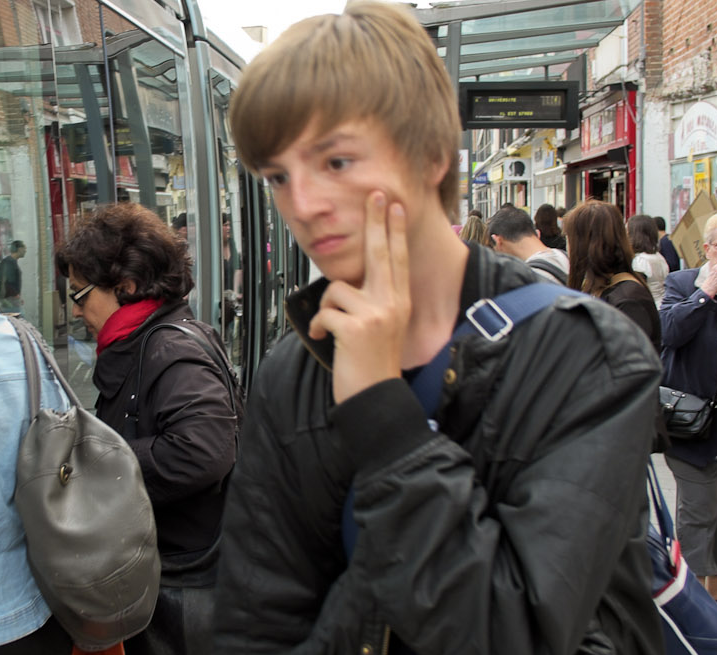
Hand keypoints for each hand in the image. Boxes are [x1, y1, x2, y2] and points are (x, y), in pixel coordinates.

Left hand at [309, 192, 410, 402]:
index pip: (398, 258)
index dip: (394, 230)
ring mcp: (376, 314)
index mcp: (399, 302)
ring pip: (337, 288)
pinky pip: (324, 312)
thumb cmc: (373, 363)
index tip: (393, 205)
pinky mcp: (355, 328)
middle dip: (376, 220)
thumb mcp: (384, 326)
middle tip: (375, 195)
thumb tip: (351, 281)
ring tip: (331, 327)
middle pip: (381, 252)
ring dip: (326, 308)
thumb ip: (376, 300)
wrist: (375, 396)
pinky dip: (317, 325)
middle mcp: (392, 303)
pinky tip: (322, 337)